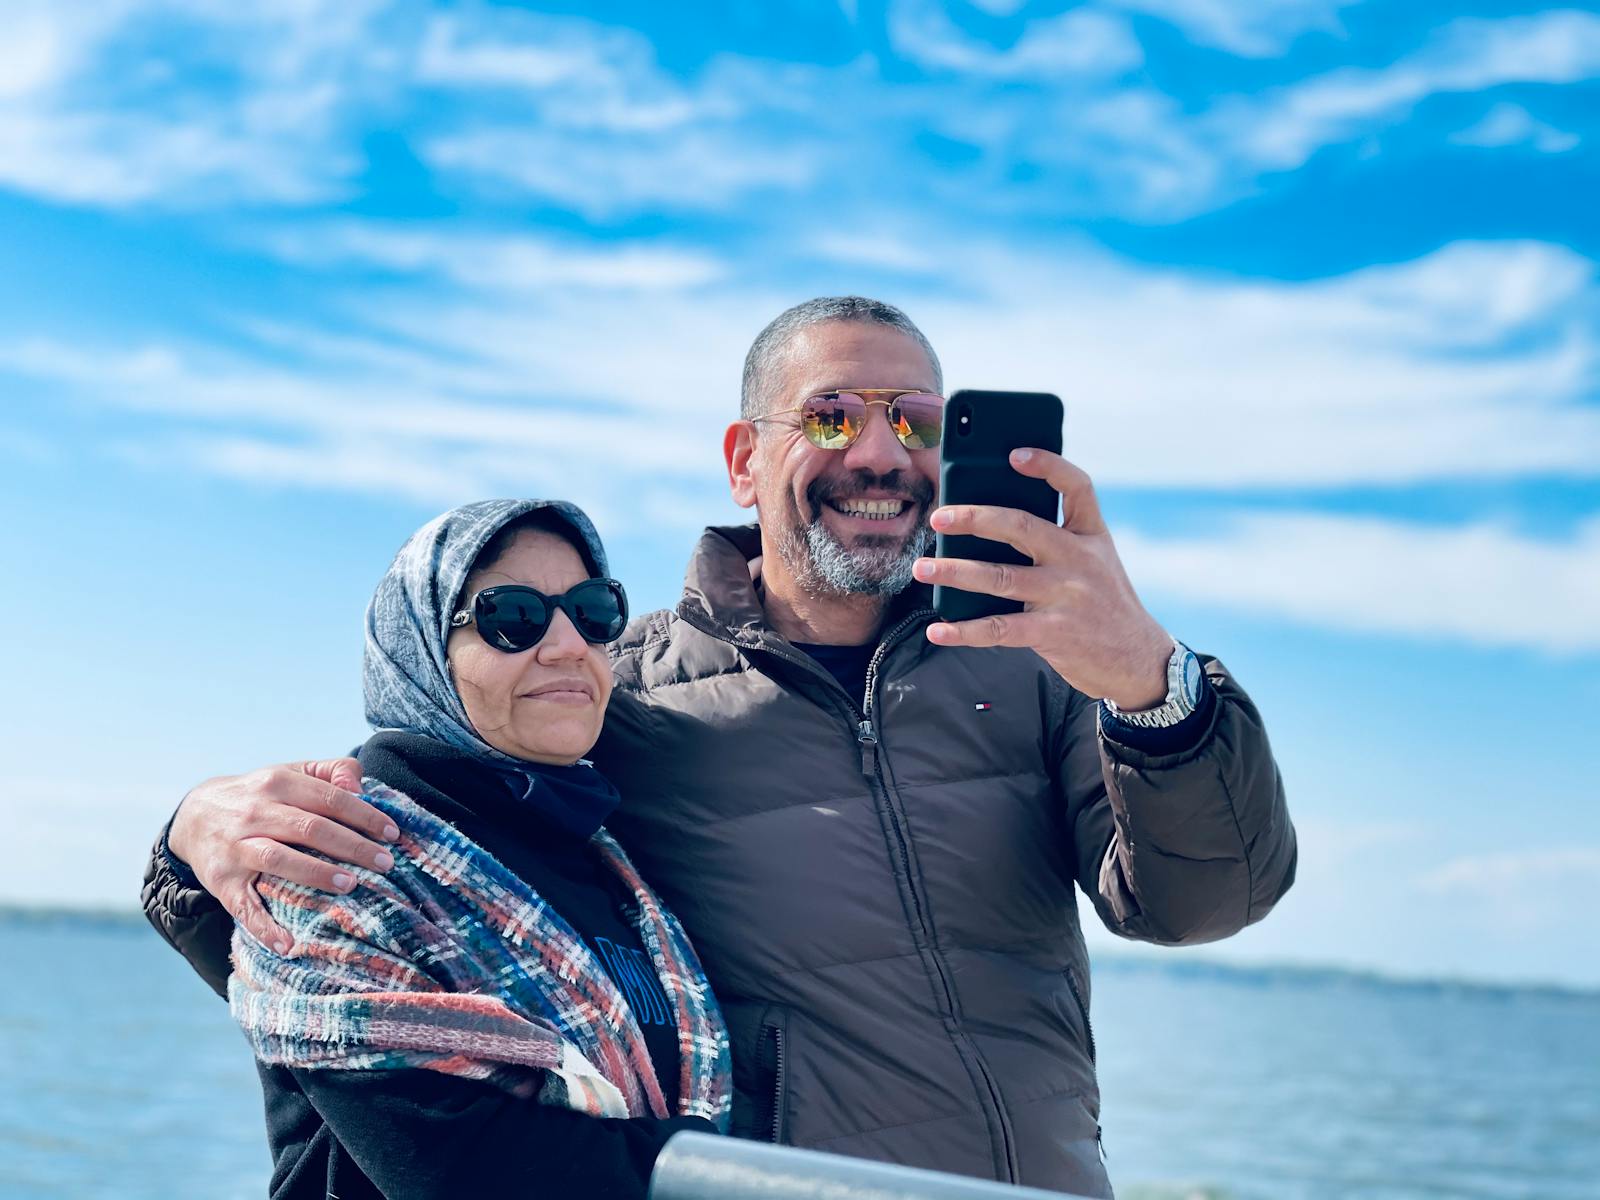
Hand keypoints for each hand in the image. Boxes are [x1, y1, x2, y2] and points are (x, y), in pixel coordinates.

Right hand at [167, 758, 398, 953]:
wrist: (194, 814)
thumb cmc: (260, 795)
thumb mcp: (290, 772)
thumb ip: (331, 772)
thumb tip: (361, 787)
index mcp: (279, 783)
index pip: (330, 798)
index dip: (365, 815)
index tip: (393, 834)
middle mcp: (256, 813)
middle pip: (311, 828)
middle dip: (352, 846)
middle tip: (386, 863)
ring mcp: (236, 848)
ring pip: (278, 859)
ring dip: (316, 874)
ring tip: (351, 885)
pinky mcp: (221, 881)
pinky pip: (243, 907)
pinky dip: (263, 927)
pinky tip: (288, 944)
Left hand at [914, 449, 1172, 708]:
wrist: (1137, 660)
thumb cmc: (1102, 604)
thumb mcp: (1094, 562)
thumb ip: (1056, 541)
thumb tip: (986, 526)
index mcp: (1091, 535)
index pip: (1076, 486)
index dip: (1047, 465)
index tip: (1014, 454)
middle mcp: (1081, 559)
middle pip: (1021, 526)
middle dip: (974, 518)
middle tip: (938, 517)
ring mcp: (1067, 596)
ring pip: (999, 577)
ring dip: (955, 572)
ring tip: (923, 568)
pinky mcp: (1054, 632)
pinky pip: (999, 628)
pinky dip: (964, 631)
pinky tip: (938, 629)